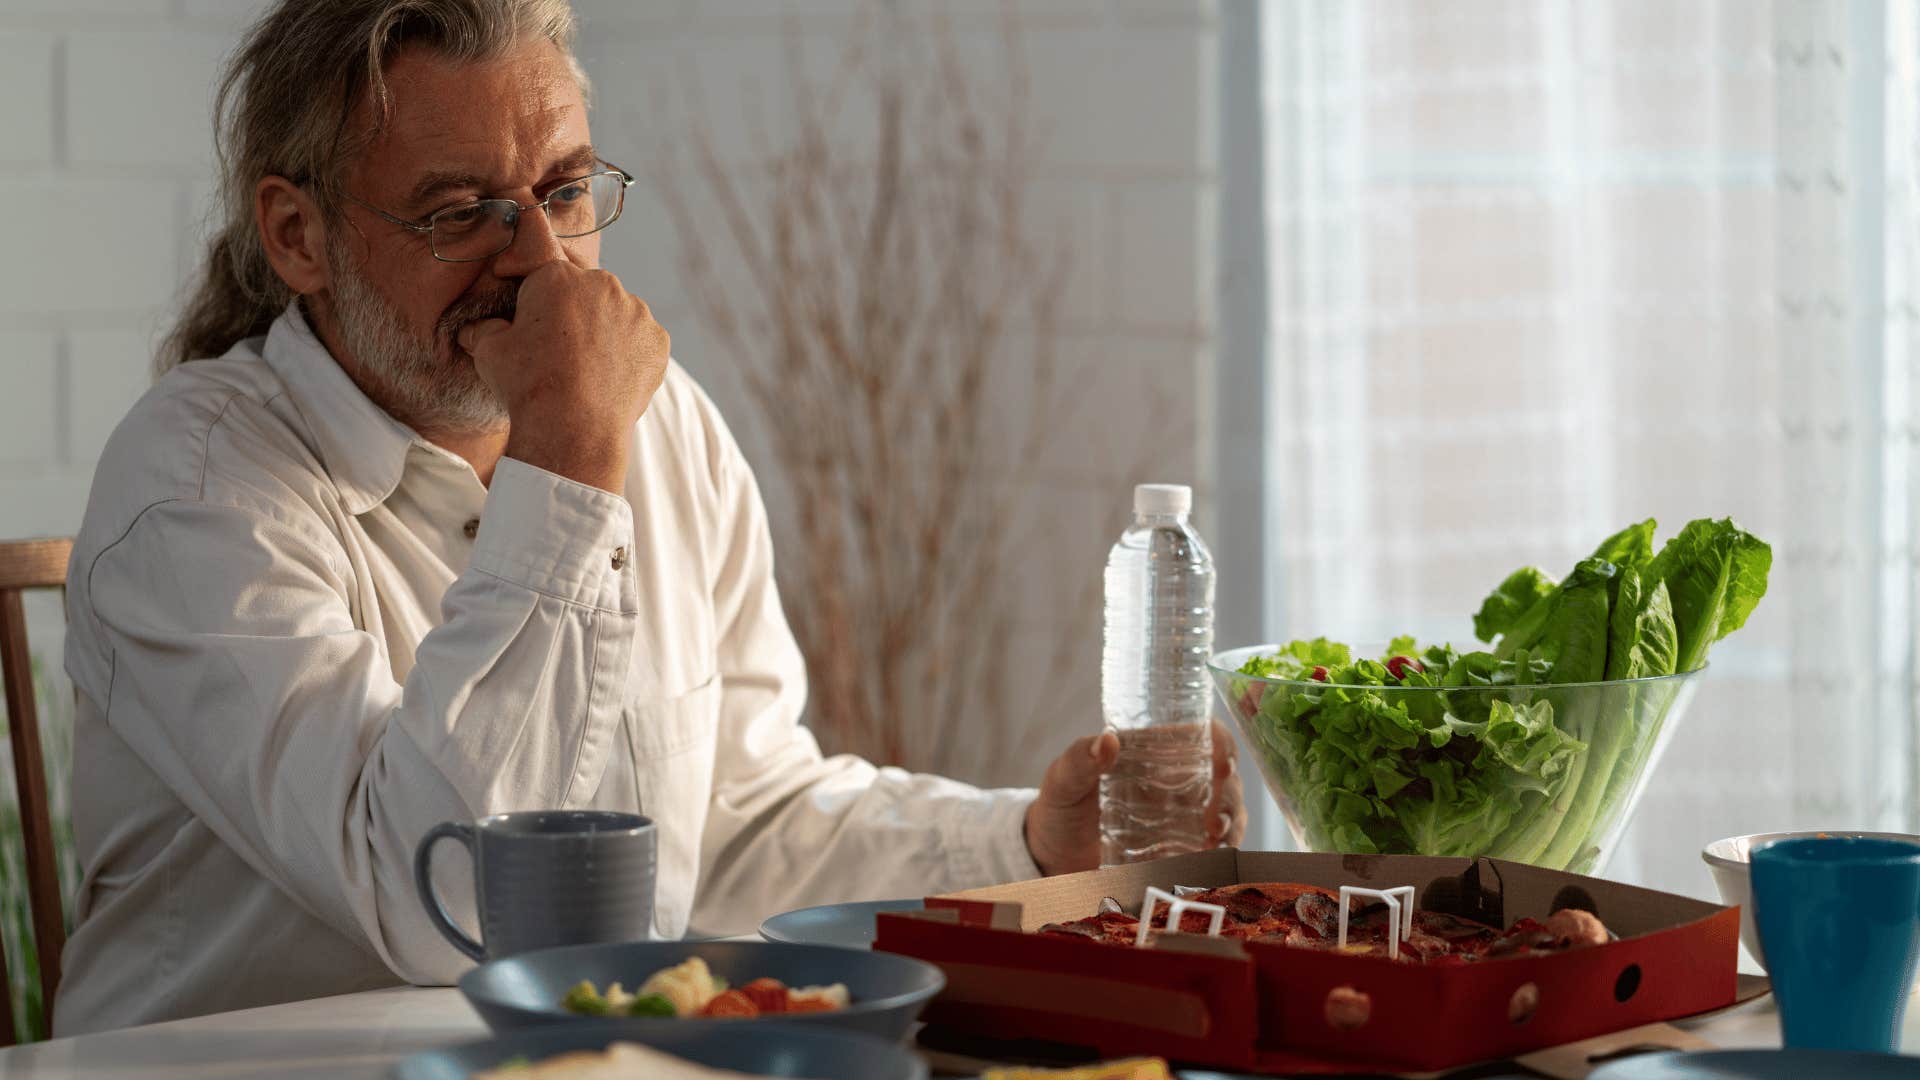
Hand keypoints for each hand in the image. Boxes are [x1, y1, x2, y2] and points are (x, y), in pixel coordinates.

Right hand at [457, 261, 669, 491]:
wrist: (573, 428)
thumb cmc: (527, 385)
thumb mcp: (489, 350)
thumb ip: (485, 328)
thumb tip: (476, 327)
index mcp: (557, 276)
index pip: (544, 266)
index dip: (535, 293)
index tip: (531, 317)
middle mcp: (602, 284)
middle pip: (584, 289)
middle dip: (572, 310)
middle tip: (559, 349)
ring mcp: (635, 311)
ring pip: (616, 313)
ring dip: (603, 330)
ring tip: (586, 368)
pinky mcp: (657, 340)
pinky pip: (640, 339)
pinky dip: (629, 353)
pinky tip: (611, 377)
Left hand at [1024, 718, 1246, 875]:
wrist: (1050, 855)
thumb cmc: (1060, 805)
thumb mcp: (1064, 779)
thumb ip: (1081, 759)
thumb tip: (1108, 740)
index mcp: (1157, 753)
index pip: (1205, 737)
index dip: (1223, 745)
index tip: (1223, 763)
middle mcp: (1179, 783)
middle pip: (1224, 780)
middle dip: (1230, 795)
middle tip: (1216, 818)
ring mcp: (1184, 818)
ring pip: (1228, 813)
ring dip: (1232, 824)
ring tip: (1215, 839)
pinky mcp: (1180, 851)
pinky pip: (1214, 849)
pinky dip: (1222, 854)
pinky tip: (1213, 859)